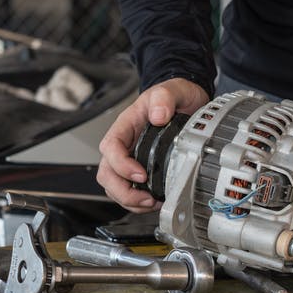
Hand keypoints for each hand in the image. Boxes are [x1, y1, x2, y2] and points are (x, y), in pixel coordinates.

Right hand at [97, 78, 209, 211]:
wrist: (185, 102)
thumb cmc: (173, 96)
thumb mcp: (171, 90)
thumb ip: (163, 98)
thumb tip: (158, 116)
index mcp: (126, 125)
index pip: (111, 147)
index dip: (122, 165)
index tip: (141, 174)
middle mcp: (124, 143)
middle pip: (107, 172)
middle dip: (122, 190)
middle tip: (144, 198)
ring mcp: (130, 157)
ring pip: (114, 185)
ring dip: (129, 199)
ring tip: (150, 203)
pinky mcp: (140, 168)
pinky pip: (128, 189)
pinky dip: (137, 202)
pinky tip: (153, 201)